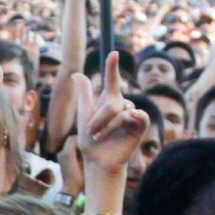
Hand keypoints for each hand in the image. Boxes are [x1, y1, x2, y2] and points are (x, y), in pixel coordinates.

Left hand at [76, 53, 150, 175]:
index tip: (113, 53)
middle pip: (112, 101)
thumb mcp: (84, 114)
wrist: (97, 161)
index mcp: (108, 100)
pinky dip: (132, 117)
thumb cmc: (90, 140)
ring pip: (122, 110)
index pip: (112, 80)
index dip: (112, 67)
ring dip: (108, 125)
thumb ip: (84, 93)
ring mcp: (132, 115)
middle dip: (99, 117)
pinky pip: (139, 115)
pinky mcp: (139, 126)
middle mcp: (122, 105)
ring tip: (100, 137)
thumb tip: (75, 73)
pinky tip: (129, 118)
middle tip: (91, 132)